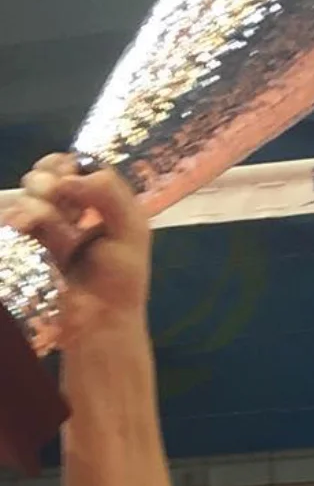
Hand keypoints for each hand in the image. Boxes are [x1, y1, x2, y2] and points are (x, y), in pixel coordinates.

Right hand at [2, 154, 150, 347]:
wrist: (96, 321)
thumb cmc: (120, 281)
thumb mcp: (131, 231)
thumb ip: (109, 194)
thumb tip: (69, 177)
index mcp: (101, 202)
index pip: (76, 164)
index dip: (67, 165)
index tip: (69, 178)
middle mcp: (72, 209)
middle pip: (46, 173)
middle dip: (47, 183)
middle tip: (56, 200)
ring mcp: (45, 225)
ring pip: (26, 193)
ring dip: (35, 207)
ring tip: (45, 229)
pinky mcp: (26, 242)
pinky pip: (12, 214)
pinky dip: (18, 218)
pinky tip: (20, 228)